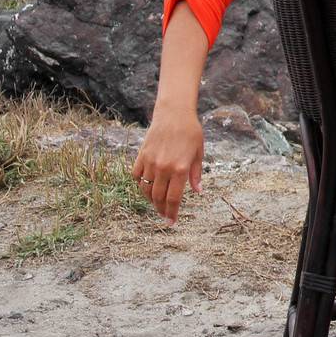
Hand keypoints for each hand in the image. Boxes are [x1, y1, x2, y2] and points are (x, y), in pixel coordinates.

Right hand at [132, 102, 204, 225]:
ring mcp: (150, 162)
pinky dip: (140, 184)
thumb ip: (196, 174)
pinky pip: (136, 176)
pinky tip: (147, 186)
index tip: (171, 222)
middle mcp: (164, 168)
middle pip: (158, 198)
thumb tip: (197, 191)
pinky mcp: (141, 156)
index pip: (173, 199)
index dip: (171, 213)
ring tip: (157, 202)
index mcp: (180, 169)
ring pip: (145, 189)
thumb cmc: (191, 132)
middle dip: (161, 210)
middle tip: (164, 215)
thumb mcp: (198, 153)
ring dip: (150, 199)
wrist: (174, 114)